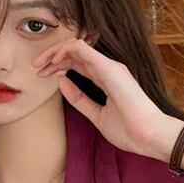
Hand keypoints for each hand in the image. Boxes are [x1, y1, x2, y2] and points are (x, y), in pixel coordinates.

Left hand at [32, 38, 169, 158]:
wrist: (148, 136)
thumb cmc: (129, 130)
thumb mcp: (96, 115)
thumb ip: (79, 99)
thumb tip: (61, 81)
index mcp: (106, 79)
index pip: (79, 64)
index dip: (58, 66)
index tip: (42, 75)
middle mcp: (108, 69)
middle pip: (75, 53)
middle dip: (52, 57)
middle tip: (35, 67)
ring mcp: (109, 66)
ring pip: (76, 46)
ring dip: (55, 51)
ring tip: (40, 63)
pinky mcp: (108, 67)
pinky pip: (82, 48)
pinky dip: (65, 50)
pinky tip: (53, 61)